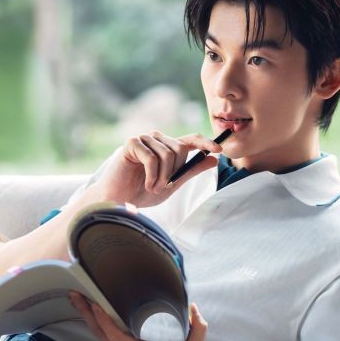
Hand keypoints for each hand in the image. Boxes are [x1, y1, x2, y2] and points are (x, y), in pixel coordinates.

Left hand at [69, 291, 208, 340]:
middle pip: (100, 333)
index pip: (113, 333)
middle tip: (74, 295)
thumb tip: (195, 307)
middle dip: (86, 313)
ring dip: (91, 322)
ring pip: (102, 340)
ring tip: (81, 305)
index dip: (101, 317)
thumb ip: (198, 326)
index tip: (91, 302)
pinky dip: (101, 333)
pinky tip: (97, 324)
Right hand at [91, 131, 222, 207]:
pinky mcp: (132, 143)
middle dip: (175, 172)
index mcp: (167, 147)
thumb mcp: (172, 183)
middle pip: (180, 148)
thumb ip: (191, 170)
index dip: (205, 142)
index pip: (190, 139)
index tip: (219, 150)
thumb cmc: (142, 193)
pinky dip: (152, 175)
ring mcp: (144, 139)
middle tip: (162, 187)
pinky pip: (152, 157)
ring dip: (162, 177)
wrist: (119, 201)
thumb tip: (214, 159)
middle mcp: (156, 139)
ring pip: (168, 154)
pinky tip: (145, 184)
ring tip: (153, 187)